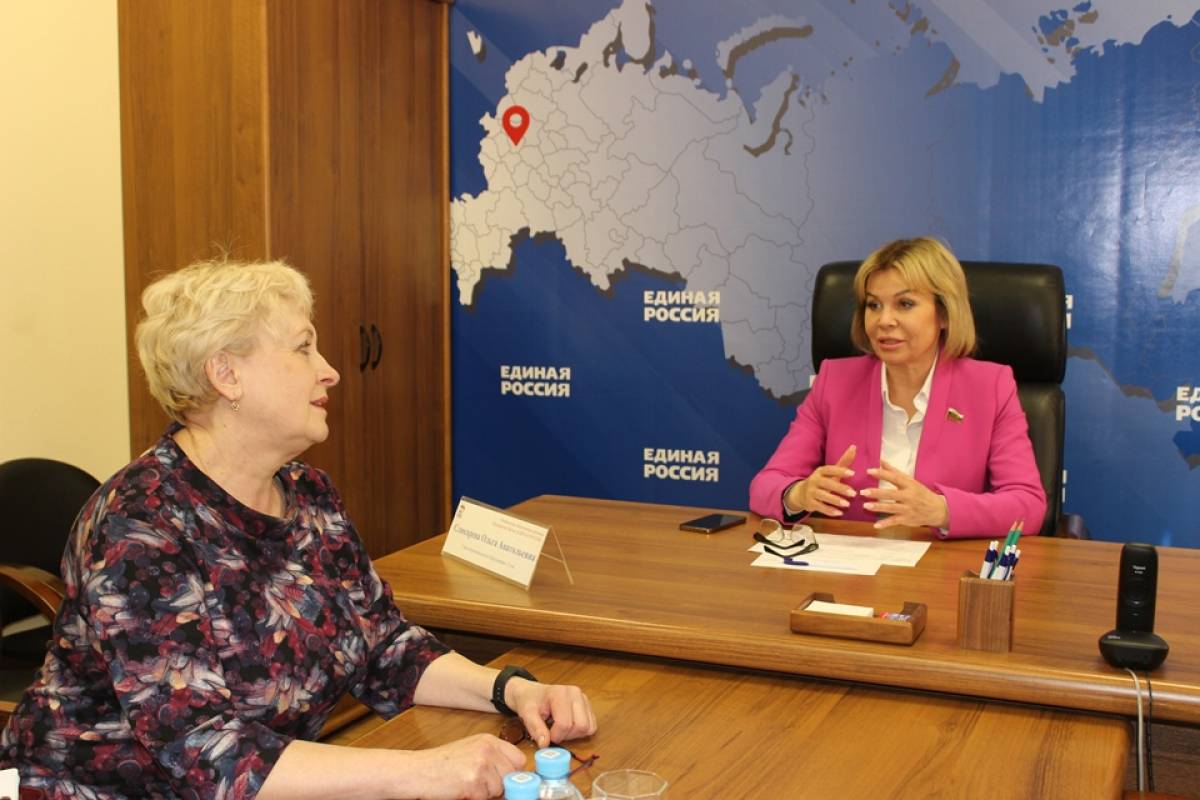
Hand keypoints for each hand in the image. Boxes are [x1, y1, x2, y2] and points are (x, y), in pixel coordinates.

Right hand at [392, 733, 524, 799]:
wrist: (417, 771)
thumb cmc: (440, 764)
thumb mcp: (470, 752)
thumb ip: (492, 759)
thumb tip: (514, 778)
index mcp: (488, 740)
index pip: (519, 758)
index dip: (513, 773)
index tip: (509, 782)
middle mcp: (487, 749)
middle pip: (512, 775)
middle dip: (500, 785)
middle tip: (478, 784)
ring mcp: (481, 764)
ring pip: (500, 789)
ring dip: (486, 793)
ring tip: (466, 785)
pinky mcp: (473, 781)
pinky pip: (485, 797)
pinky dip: (475, 798)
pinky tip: (461, 790)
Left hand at [506, 678, 596, 748]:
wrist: (533, 693)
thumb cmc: (530, 701)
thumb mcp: (527, 713)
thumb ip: (535, 728)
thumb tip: (545, 744)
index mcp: (560, 693)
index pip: (565, 723)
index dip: (555, 736)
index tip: (546, 735)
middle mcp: (575, 693)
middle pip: (580, 726)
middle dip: (566, 736)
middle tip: (554, 733)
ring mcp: (584, 699)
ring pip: (588, 728)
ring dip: (574, 735)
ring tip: (560, 729)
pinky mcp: (588, 706)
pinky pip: (591, 727)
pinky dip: (580, 732)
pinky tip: (568, 727)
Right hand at [785, 445, 856, 515]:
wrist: (800, 493)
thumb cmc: (821, 481)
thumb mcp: (831, 472)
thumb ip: (843, 462)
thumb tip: (854, 447)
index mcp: (820, 471)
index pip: (829, 469)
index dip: (840, 471)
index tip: (852, 473)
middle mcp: (814, 481)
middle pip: (827, 484)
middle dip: (840, 488)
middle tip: (854, 493)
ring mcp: (811, 492)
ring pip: (823, 496)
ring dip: (835, 500)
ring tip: (847, 505)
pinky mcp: (810, 503)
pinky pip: (820, 507)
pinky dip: (829, 510)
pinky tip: (839, 513)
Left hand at [861, 459, 948, 527]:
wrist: (937, 509)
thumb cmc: (920, 493)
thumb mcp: (910, 481)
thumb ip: (894, 472)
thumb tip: (881, 460)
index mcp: (909, 485)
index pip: (894, 478)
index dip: (882, 474)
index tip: (869, 471)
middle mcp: (909, 496)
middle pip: (891, 494)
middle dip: (877, 493)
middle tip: (863, 492)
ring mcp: (908, 509)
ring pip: (891, 508)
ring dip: (878, 507)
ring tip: (865, 506)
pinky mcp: (907, 519)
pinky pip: (894, 521)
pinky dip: (885, 524)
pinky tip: (875, 525)